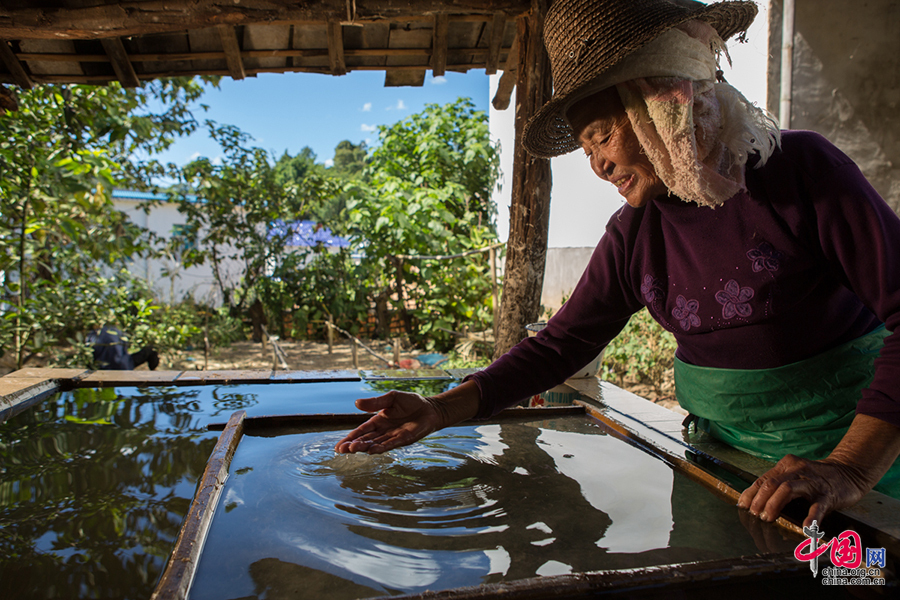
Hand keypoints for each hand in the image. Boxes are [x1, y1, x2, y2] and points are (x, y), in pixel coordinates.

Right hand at [334, 391, 443, 453]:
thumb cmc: (411, 402)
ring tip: (353, 449)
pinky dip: (381, 448)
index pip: (361, 431)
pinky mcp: (404, 440)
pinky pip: (390, 444)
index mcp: (378, 420)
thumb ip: (375, 402)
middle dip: (354, 445)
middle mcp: (383, 431)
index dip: (350, 438)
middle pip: (366, 440)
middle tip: (343, 450)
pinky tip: (371, 451)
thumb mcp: (391, 397)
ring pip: (375, 444)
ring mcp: (393, 436)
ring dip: (364, 447)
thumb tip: (356, 403)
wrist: (430, 408)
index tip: (339, 446)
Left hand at [737, 454, 870, 526]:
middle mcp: (797, 470)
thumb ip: (778, 484)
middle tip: (753, 514)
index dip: (750, 493)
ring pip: (787, 489)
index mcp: (786, 466)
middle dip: (759, 499)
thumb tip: (757, 501)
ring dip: (773, 504)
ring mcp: (812, 482)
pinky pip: (818, 506)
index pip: (763, 479)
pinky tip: (806, 527)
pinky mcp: (828, 494)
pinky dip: (811, 517)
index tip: (742, 505)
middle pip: (771, 483)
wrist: (850, 472)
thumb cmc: (818, 477)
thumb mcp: (795, 475)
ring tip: (767, 518)